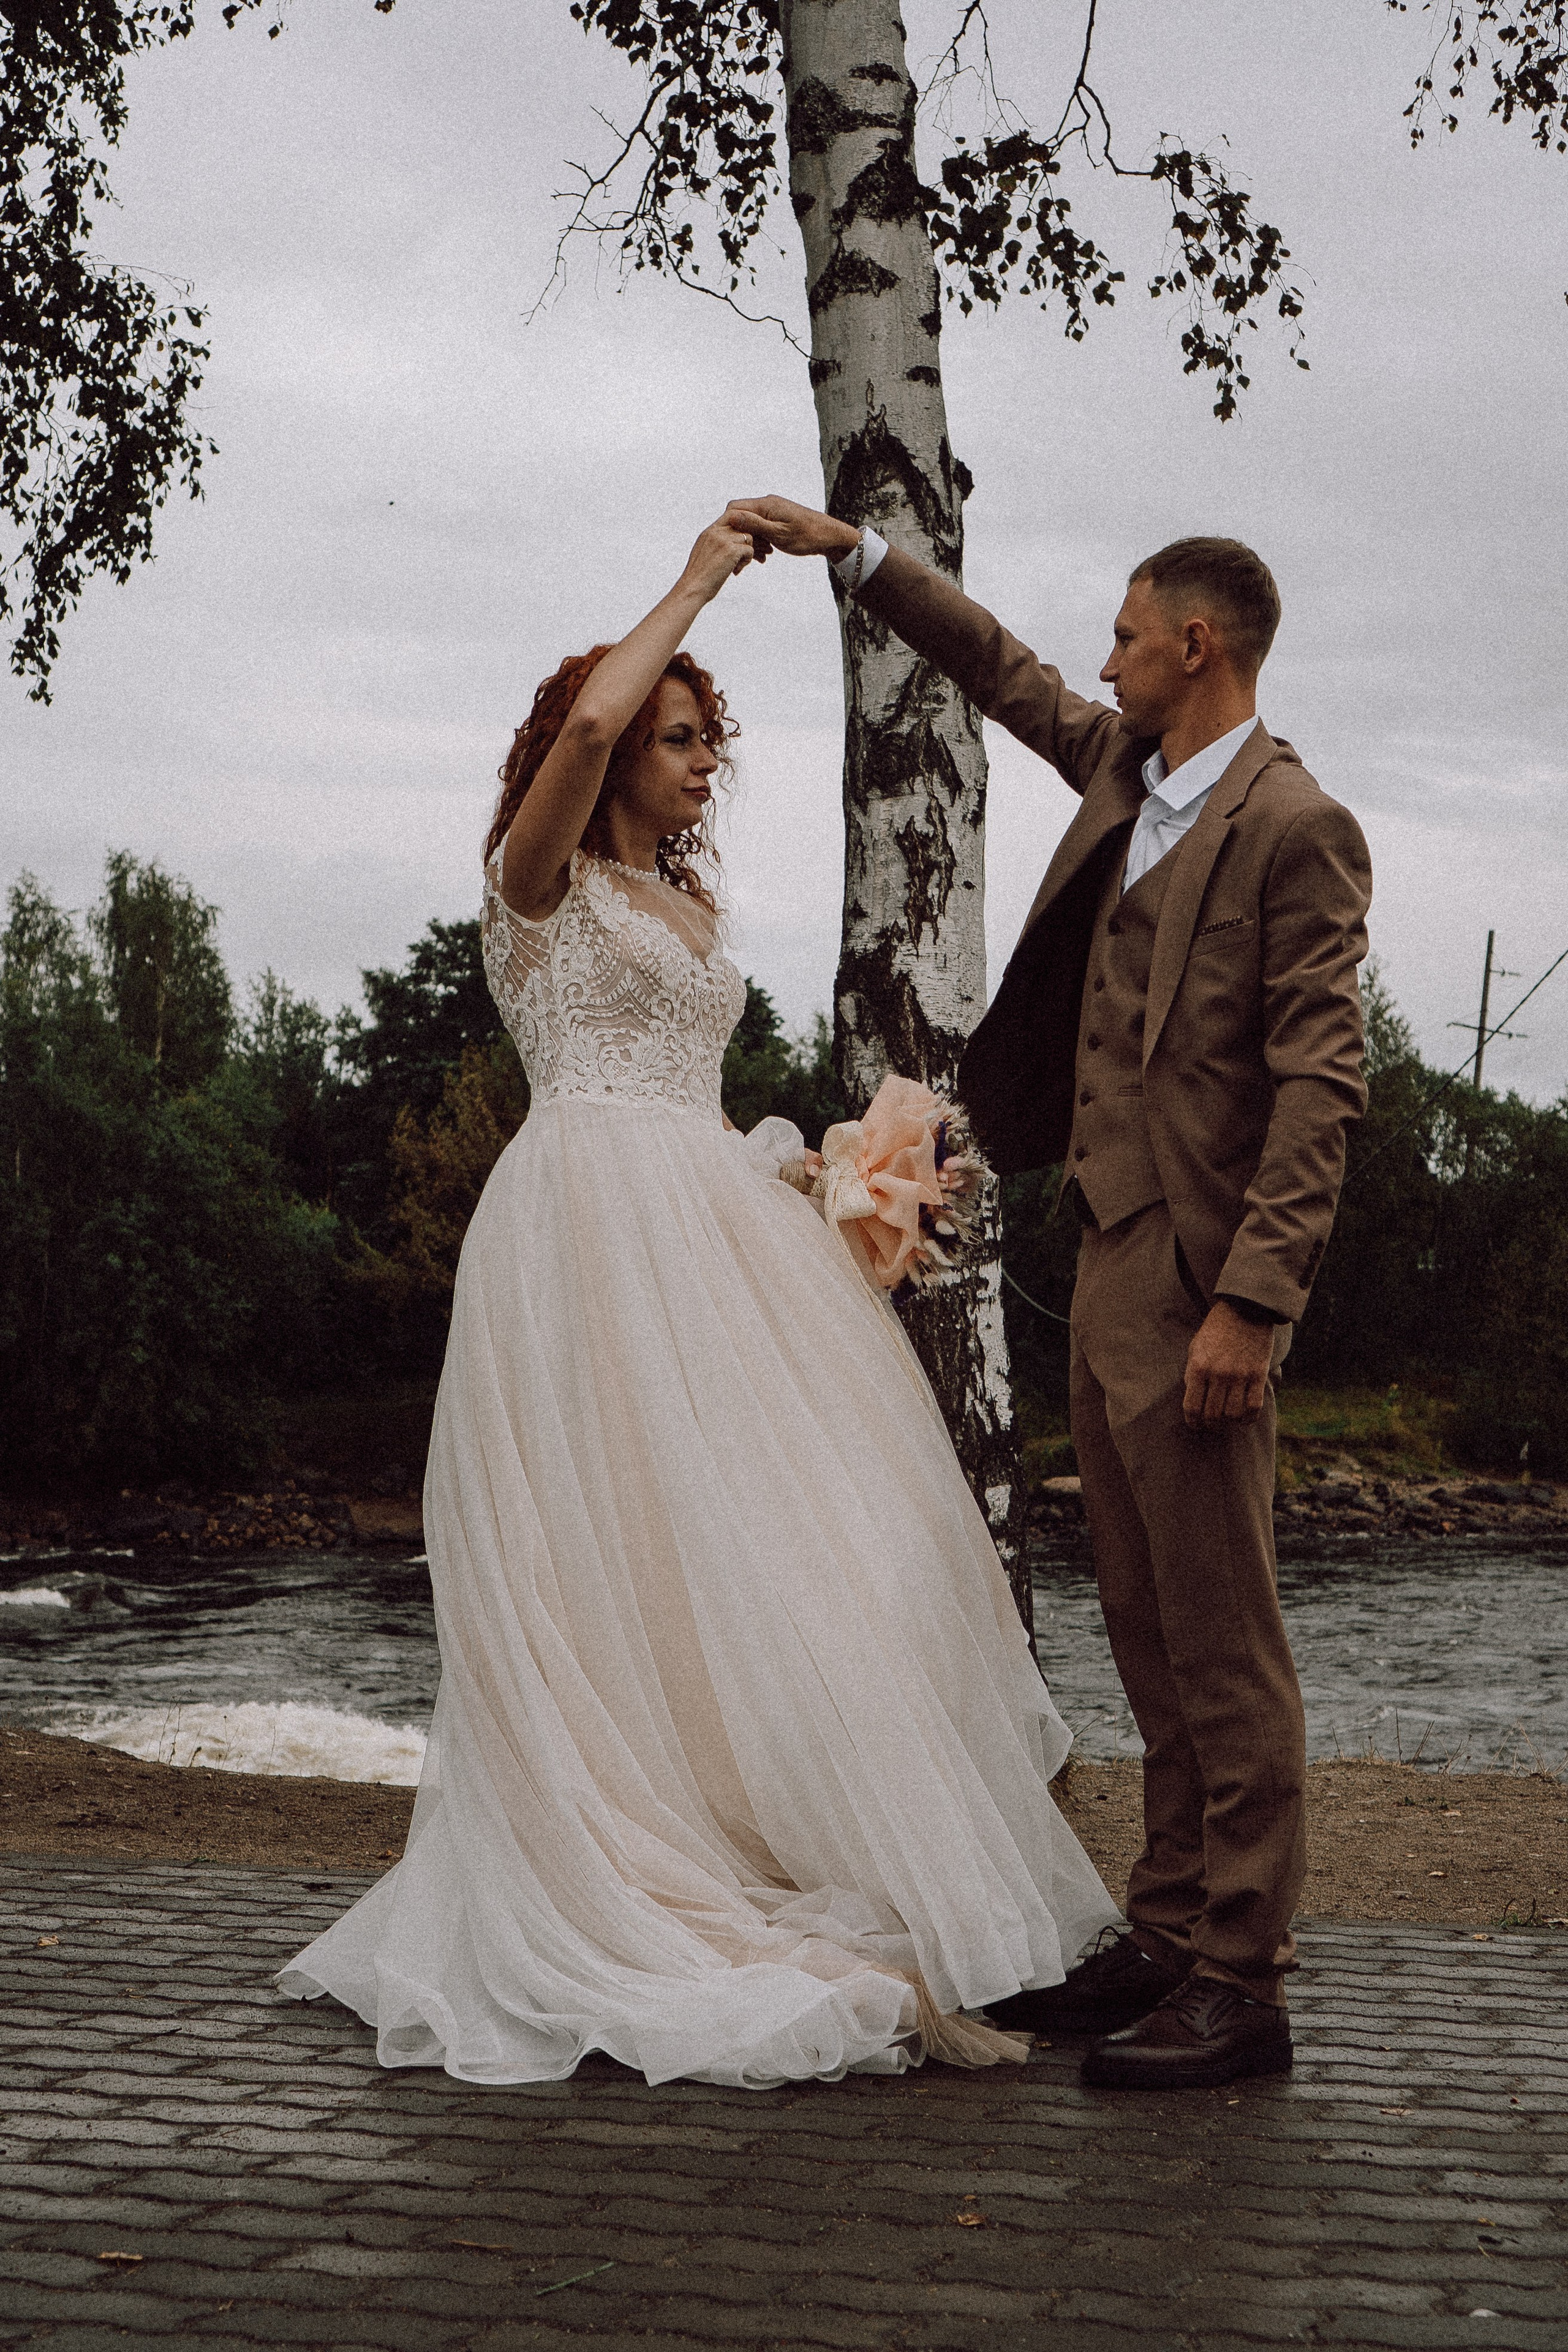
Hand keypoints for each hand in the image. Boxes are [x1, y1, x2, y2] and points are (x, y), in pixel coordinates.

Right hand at [680, 519, 759, 600]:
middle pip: (743, 525)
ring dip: (746, 553)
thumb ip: (714, 544)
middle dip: (748, 540)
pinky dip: (746, 561)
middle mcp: (715, 532)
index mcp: (709, 532)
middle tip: (746, 554)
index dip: (743, 524)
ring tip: (737, 565)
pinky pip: (749, 550)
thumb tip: (729, 544)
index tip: (745, 540)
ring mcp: (723, 540)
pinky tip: (735, 571)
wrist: (692, 589)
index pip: (732, 514)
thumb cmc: (698, 578)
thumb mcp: (704, 554)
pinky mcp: (730, 550)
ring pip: (748, 538)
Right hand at [721, 495, 859, 561]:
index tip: (726, 543)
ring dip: (751, 541)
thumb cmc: (806, 536)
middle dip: (739, 537)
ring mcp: (772, 511)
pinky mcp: (777, 519)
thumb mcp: (778, 534)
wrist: (829, 536)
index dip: (727, 525)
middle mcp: (767, 504)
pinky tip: (765, 555)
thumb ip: (755, 525)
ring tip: (758, 559)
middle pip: (741, 517)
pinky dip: (760, 541)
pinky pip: (761, 528)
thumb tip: (732, 518)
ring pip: (751, 525)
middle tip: (743, 557)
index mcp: (765, 505)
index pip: (734, 509)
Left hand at [1182, 1301, 1273, 1428]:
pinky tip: (1244, 1418)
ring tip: (1228, 1420)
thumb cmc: (1217, 1328)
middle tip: (1212, 1425)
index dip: (1192, 1422)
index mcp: (1198, 1367)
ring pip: (1233, 1415)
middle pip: (1212, 1415)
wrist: (1246, 1308)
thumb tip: (1193, 1398)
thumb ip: (1192, 1372)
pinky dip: (1249, 1418)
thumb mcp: (1196, 1346)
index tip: (1195, 1425)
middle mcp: (1218, 1374)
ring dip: (1229, 1422)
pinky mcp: (1259, 1374)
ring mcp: (1240, 1375)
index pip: (1192, 1407)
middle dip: (1210, 1425)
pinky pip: (1254, 1406)